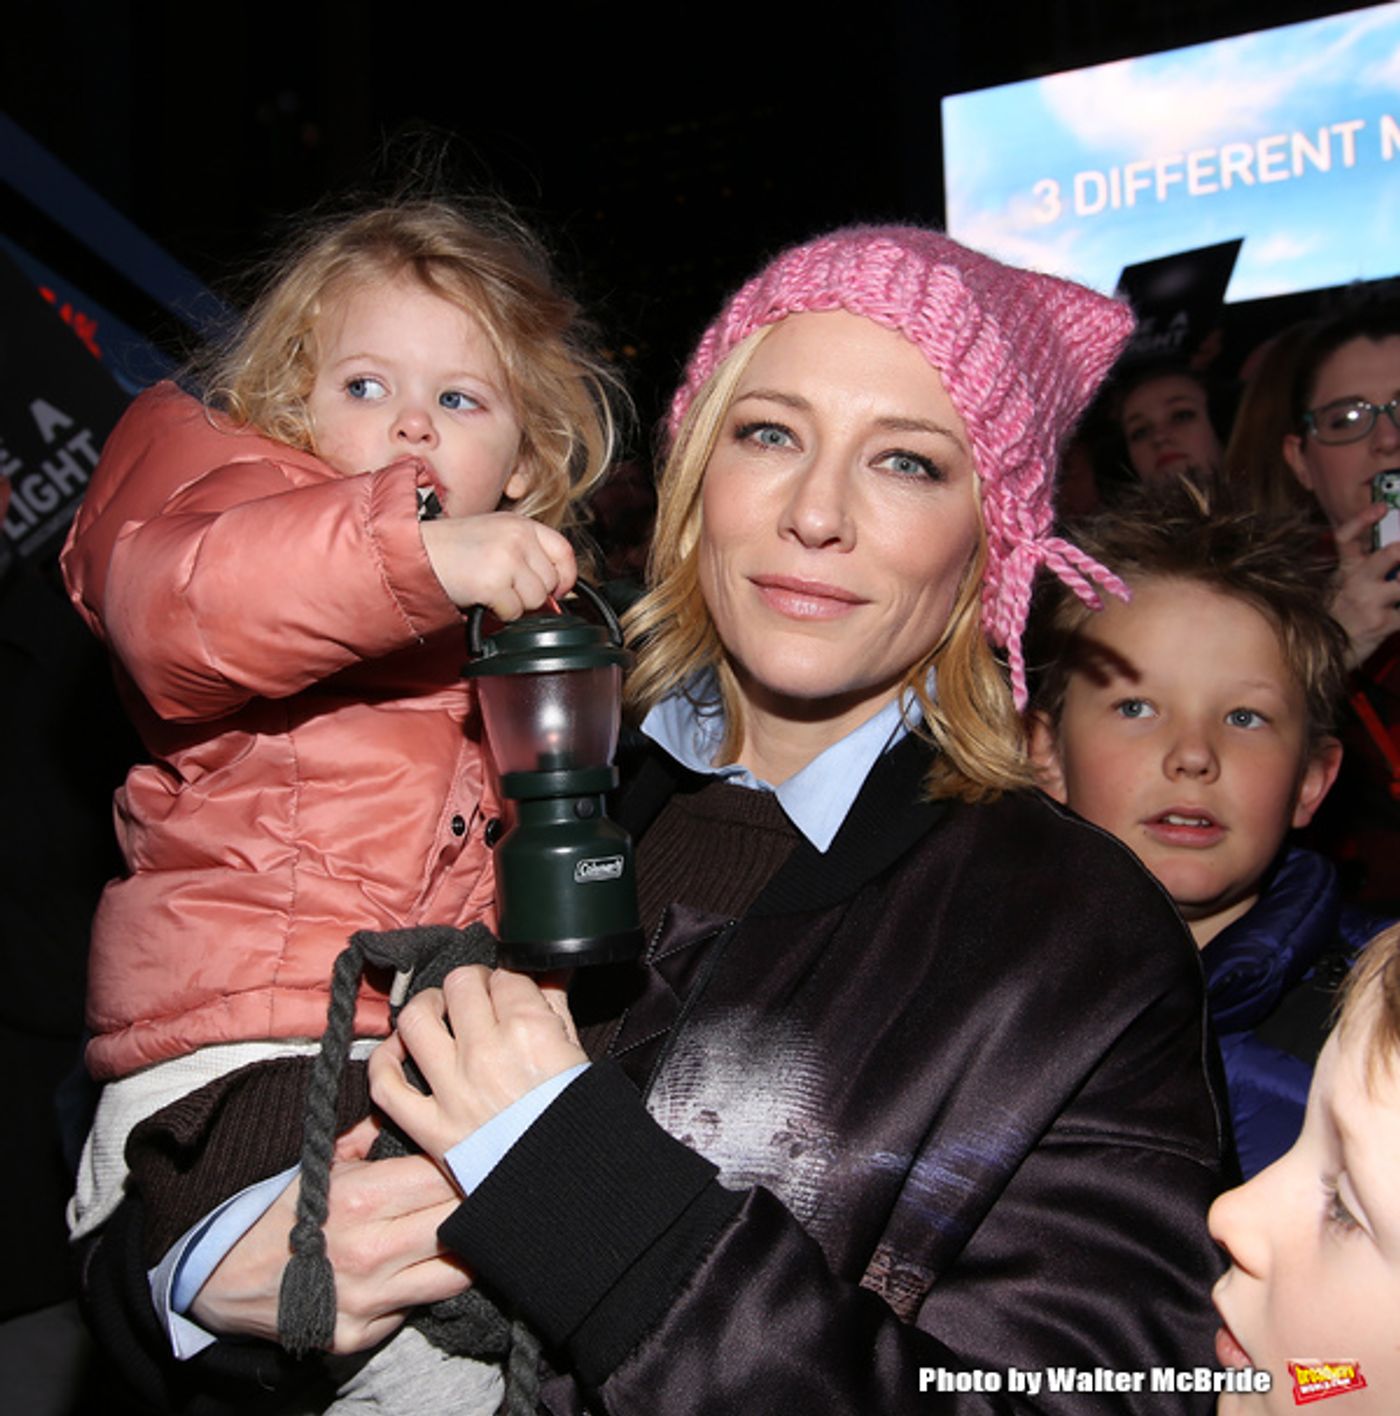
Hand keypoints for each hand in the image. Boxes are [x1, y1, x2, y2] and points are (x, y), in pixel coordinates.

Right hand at [188, 1116, 470, 1353]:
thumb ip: (372, 1134)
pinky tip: (421, 1265)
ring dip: (464, 1250)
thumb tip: (415, 1108)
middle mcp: (370, 1251)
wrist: (223, 1277)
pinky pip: (417, 1307)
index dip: (465, 1164)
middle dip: (474, 1203)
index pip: (444, 1177)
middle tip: (481, 1190)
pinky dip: (425, 1284)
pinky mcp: (362, 1335)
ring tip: (463, 1230)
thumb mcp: (322, 1161)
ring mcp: (368, 1299)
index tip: (473, 1158)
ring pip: (454, 1274)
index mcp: (362, 1198)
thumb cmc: (281, 1209)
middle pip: (458, 1222)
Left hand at [369, 966, 585, 1162]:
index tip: (509, 990)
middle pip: (460, 984)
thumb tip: (549, 969)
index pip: (506, 976)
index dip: (508, 978)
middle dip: (471, 983)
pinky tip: (399, 1052)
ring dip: (426, 1006)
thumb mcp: (577, 1054)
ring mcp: (453, 1089)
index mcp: (529, 1030)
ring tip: (437, 1010)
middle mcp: (486, 1052)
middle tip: (478, 996)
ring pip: (416, 1019)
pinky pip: (386, 1085)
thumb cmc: (577, 1120)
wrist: (566, 1184)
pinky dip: (385, 1063)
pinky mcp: (430, 1127)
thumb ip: (557, 1005)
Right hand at [421, 512, 575, 617]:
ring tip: (489, 589)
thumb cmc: (451, 549)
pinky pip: (513, 612)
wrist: (416, 553)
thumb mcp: (496, 537)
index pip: (564, 551)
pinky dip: (498, 612)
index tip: (558, 589)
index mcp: (521, 523)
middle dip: (530, 594)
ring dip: (514, 604)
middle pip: (550, 582)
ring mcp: (507, 558)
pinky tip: (481, 597)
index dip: (565, 576)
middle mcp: (518, 537)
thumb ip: (527, 554)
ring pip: (535, 600)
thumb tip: (559, 589)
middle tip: (503, 587)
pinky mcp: (494, 582)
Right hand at [1331, 503, 1399, 667]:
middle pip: (1390, 554)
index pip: (1347, 538)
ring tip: (1399, 589)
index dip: (1363, 520)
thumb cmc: (1335, 621)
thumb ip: (1360, 570)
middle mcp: (1356, 582)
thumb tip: (1393, 555)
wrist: (1324, 655)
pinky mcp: (1383, 623)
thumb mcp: (1337, 590)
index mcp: (1345, 571)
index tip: (1381, 508)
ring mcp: (1370, 602)